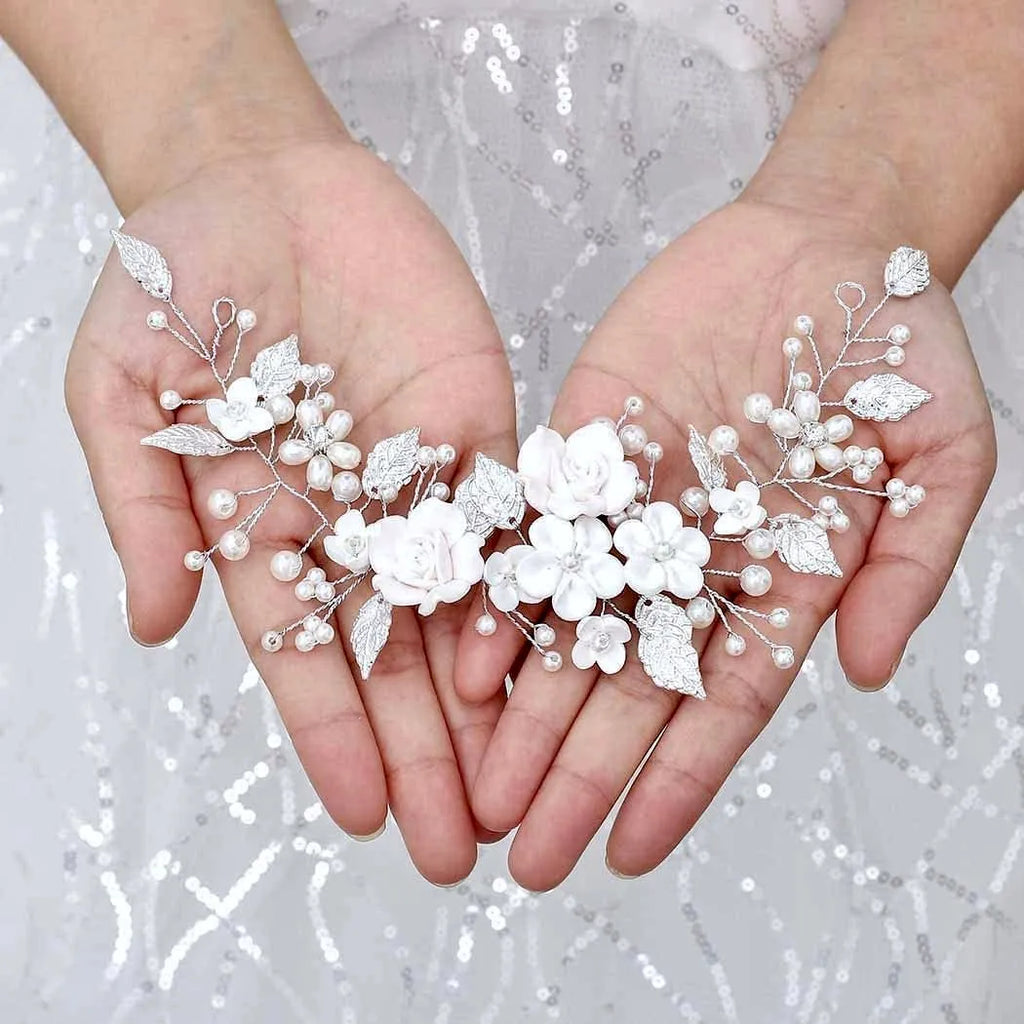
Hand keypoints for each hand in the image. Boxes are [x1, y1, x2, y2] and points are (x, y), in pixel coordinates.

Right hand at [66, 135, 515, 883]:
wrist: (263, 180)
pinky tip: (558, 658)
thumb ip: (143, 503)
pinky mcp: (481, 425)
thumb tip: (155, 625)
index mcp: (267, 525)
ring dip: (490, 702)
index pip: (306, 653)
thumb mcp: (125, 384)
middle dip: (427, 752)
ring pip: (466, 607)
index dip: (333, 732)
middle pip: (399, 654)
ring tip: (522, 788)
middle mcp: (353, 521)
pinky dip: (533, 584)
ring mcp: (423, 477)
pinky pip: (516, 515)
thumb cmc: (176, 276)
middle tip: (462, 848)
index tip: (366, 813)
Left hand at [457, 197, 994, 889]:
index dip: (675, 783)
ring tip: (478, 786)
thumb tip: (872, 673)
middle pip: (625, 687)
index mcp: (777, 582)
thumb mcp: (939, 456)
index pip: (720, 705)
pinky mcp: (583, 448)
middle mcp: (693, 561)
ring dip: (521, 710)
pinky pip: (532, 532)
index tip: (625, 857)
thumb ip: (906, 567)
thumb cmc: (894, 347)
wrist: (822, 245)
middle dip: (575, 771)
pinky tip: (462, 660)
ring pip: (566, 627)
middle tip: (522, 854)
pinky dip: (499, 595)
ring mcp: (631, 508)